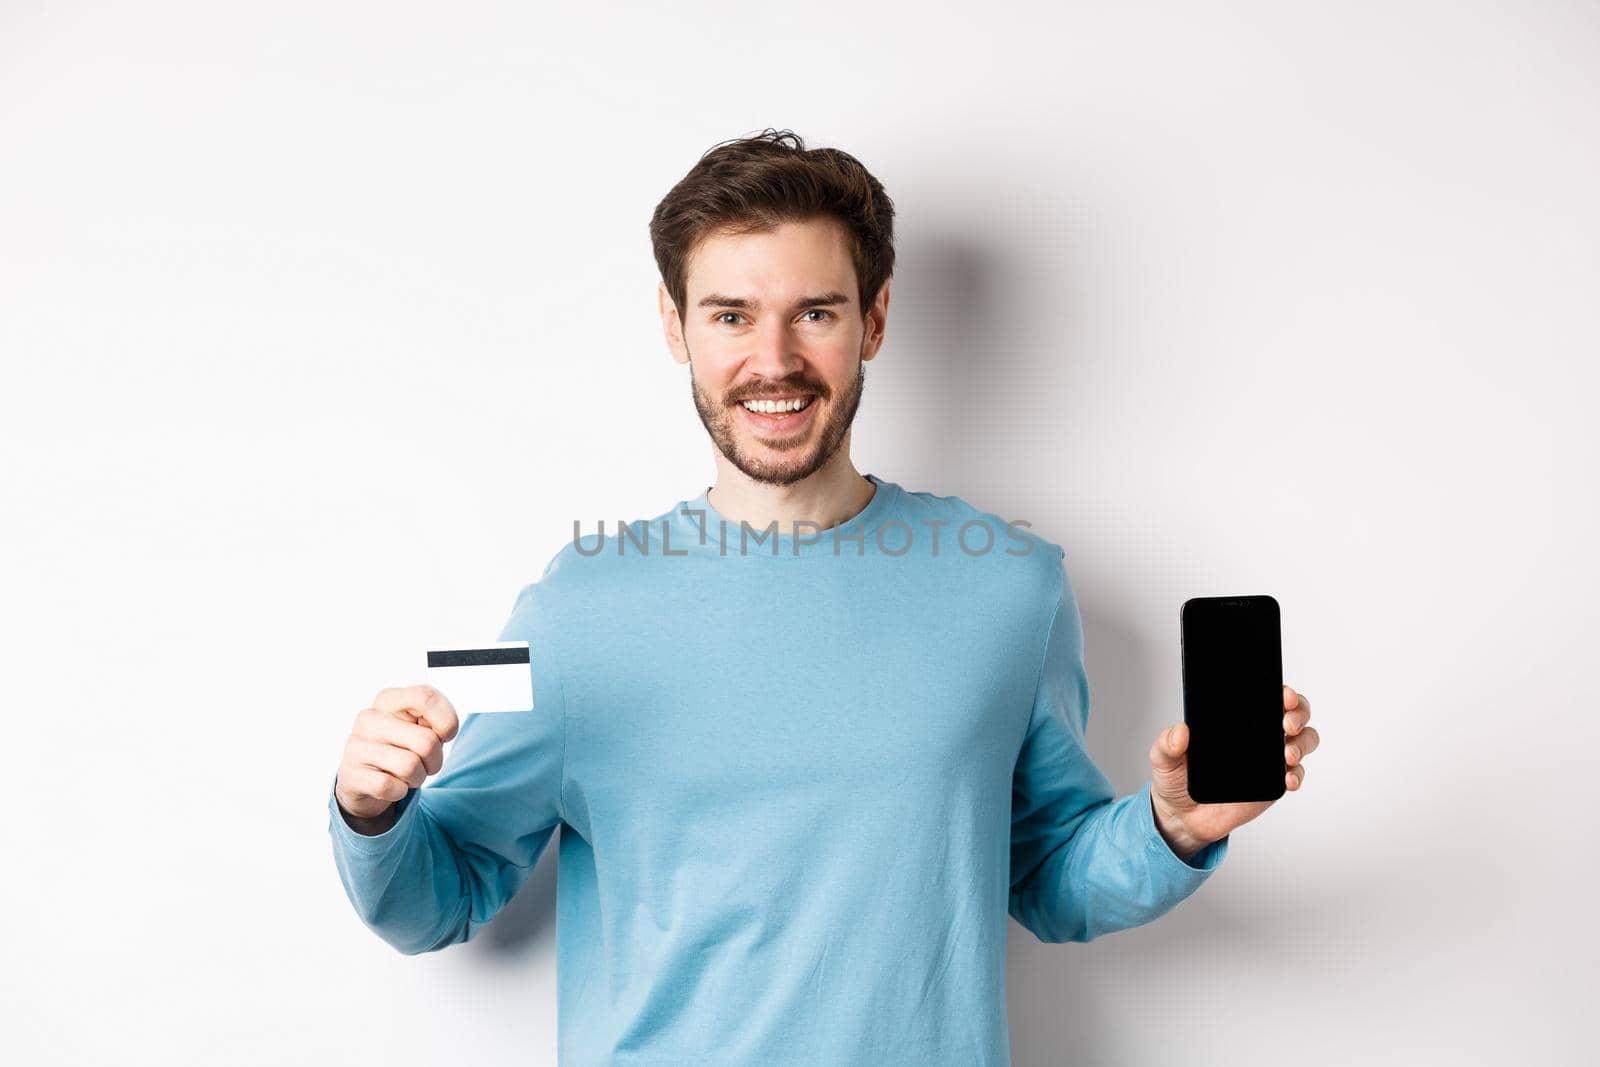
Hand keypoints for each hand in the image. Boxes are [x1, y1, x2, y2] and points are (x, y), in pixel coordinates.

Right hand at [334, 684, 460, 823]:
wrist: (362, 780)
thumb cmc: (399, 748)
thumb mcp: (418, 728)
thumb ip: (434, 722)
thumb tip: (443, 730)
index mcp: (388, 699)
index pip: (427, 697)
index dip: (447, 721)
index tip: (445, 735)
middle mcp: (369, 718)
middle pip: (427, 741)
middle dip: (435, 760)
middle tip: (424, 763)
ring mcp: (356, 746)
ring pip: (411, 767)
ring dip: (418, 778)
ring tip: (407, 774)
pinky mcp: (352, 775)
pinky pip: (392, 787)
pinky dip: (400, 791)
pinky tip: (391, 785)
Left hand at [1147, 684, 1318, 860]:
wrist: (1183, 816)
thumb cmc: (1176, 779)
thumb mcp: (1164, 758)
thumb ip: (1167, 744)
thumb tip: (1180, 731)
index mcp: (1234, 719)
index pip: (1264, 695)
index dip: (1280, 690)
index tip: (1282, 694)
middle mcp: (1257, 734)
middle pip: (1294, 713)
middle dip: (1298, 712)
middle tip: (1285, 722)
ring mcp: (1268, 759)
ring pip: (1303, 740)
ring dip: (1302, 742)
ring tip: (1287, 754)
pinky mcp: (1273, 783)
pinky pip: (1296, 774)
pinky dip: (1298, 774)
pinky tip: (1287, 779)